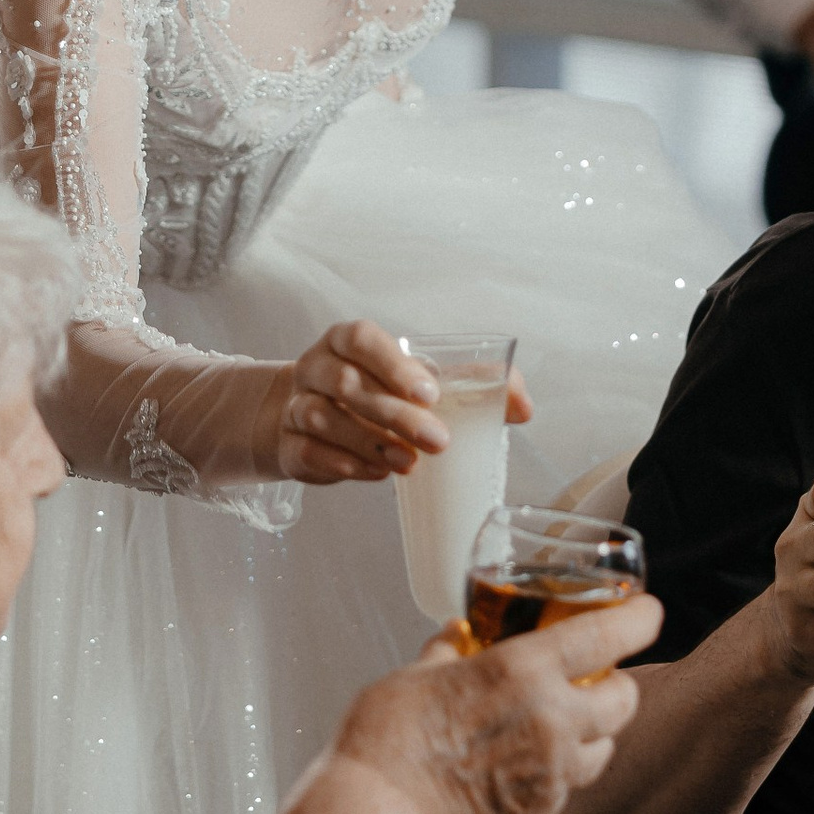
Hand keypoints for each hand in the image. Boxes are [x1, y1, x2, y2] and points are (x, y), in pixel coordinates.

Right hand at [272, 323, 534, 484]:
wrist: (310, 423)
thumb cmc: (379, 393)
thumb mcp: (420, 381)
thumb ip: (475, 386)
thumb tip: (524, 407)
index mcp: (347, 341)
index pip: (362, 339)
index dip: (394, 365)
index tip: (431, 394)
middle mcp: (316, 366)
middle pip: (348, 384)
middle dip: (395, 415)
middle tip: (438, 441)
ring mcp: (296, 405)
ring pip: (323, 419)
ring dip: (370, 443)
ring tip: (410, 465)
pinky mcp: (288, 445)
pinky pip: (308, 452)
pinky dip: (343, 465)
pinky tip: (375, 474)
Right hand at [332, 590, 659, 813]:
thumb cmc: (389, 742)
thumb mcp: (417, 674)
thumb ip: (448, 650)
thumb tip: (456, 633)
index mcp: (523, 670)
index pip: (606, 636)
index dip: (638, 619)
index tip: (647, 613)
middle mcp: (551, 718)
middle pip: (625, 698)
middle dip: (619, 683)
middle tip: (596, 676)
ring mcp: (551, 769)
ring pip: (607, 746)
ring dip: (597, 731)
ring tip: (566, 721)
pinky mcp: (540, 808)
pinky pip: (573, 784)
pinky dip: (565, 770)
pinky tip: (534, 761)